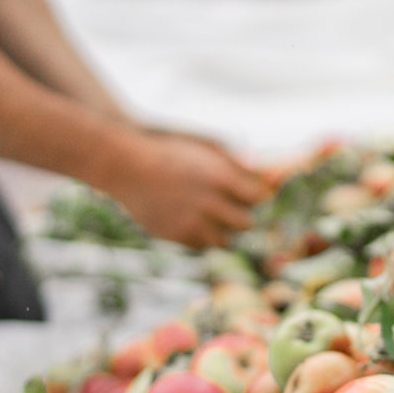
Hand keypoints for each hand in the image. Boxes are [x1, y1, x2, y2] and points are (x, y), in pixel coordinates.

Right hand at [101, 132, 272, 248]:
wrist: (125, 164)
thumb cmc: (169, 150)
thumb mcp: (205, 146)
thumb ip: (236, 162)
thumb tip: (268, 173)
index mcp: (220, 177)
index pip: (259, 198)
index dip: (255, 197)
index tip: (249, 195)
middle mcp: (210, 202)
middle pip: (246, 223)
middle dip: (241, 216)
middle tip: (230, 207)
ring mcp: (193, 222)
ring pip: (226, 240)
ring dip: (222, 230)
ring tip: (209, 215)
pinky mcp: (177, 236)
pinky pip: (202, 246)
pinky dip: (201, 236)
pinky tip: (191, 220)